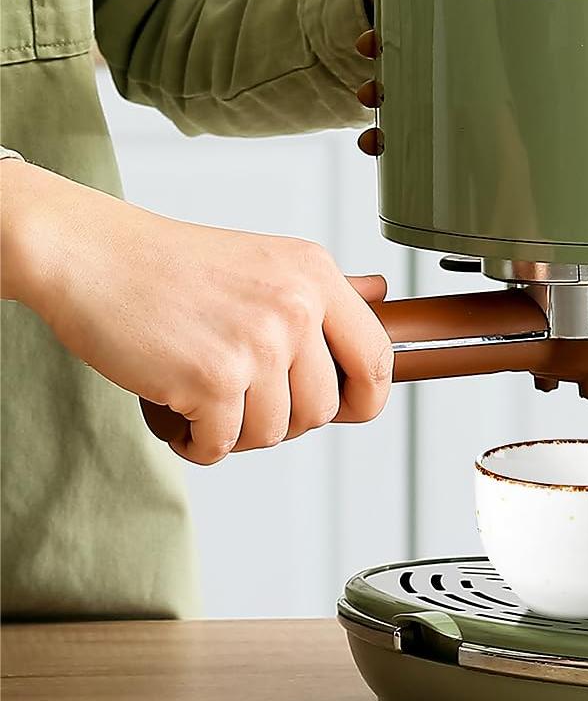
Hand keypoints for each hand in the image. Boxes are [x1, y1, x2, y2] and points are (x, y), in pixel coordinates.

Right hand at [1, 161, 391, 465]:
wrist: (92, 255)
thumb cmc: (171, 266)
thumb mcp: (265, 262)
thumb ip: (323, 292)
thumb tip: (383, 294)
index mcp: (315, 275)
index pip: (377, 357)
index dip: (366, 398)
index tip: (345, 410)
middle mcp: (296, 306)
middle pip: (322, 409)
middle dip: (281, 419)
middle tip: (240, 398)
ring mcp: (258, 342)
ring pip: (273, 433)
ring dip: (235, 431)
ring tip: (204, 400)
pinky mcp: (213, 377)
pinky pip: (223, 445)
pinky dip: (198, 442)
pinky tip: (180, 414)